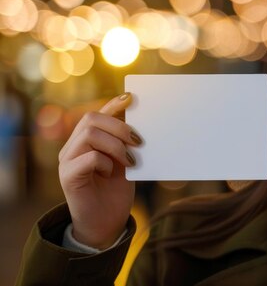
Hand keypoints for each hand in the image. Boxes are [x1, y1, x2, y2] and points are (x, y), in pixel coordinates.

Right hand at [58, 92, 141, 248]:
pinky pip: (88, 157)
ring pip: (89, 134)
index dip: (113, 104)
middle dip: (119, 126)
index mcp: (86, 140)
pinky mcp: (67, 177)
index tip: (132, 98)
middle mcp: (73, 147)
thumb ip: (126, 142)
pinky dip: (106, 162)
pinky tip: (112, 173)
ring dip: (115, 145)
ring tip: (130, 160)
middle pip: (91, 119)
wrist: (106, 224)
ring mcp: (67, 161)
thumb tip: (142, 119)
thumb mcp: (125, 160)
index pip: (97, 114)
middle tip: (139, 142)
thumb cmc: (116, 190)